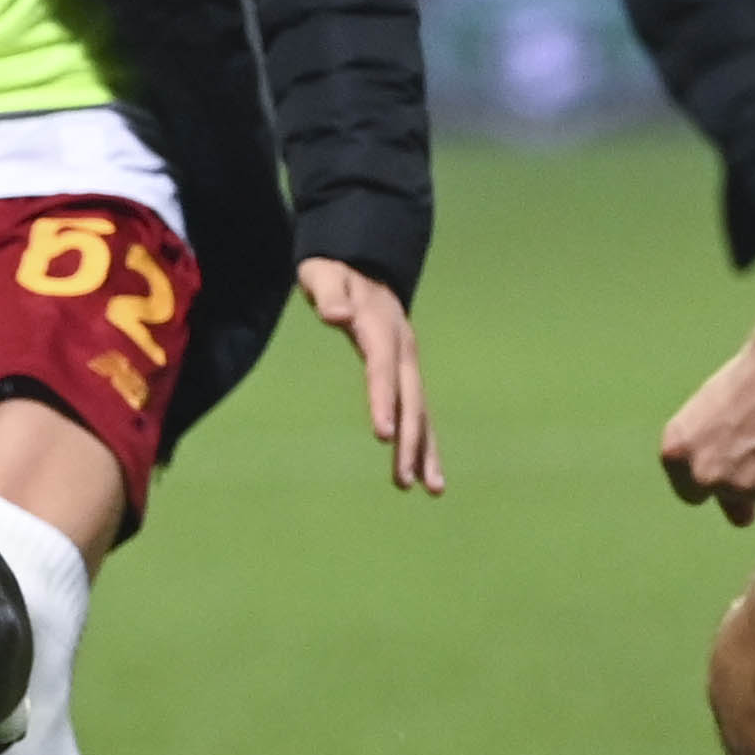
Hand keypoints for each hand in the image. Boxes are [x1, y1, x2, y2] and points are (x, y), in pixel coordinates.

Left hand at [299, 257, 441, 494]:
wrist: (363, 264)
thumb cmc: (334, 272)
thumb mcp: (324, 273)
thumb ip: (328, 293)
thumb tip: (336, 314)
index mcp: (380, 328)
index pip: (382, 370)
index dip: (383, 401)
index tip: (383, 435)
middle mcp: (402, 350)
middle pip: (410, 399)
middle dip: (411, 441)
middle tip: (406, 481)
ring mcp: (409, 362)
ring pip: (421, 411)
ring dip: (425, 450)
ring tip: (430, 490)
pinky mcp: (407, 373)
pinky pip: (418, 411)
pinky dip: (424, 442)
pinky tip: (425, 474)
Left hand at [658, 308, 754, 523]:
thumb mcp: (710, 413)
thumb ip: (711, 459)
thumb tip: (739, 518)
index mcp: (677, 454)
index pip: (692, 493)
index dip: (717, 475)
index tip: (734, 455)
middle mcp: (707, 475)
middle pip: (732, 497)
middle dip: (749, 478)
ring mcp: (749, 487)